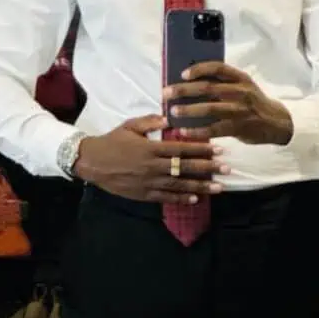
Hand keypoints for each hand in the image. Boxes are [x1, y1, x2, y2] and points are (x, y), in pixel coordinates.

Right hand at [74, 114, 229, 204]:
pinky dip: (182, 198)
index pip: (182, 149)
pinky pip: (166, 197)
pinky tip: (196, 199)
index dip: (202, 149)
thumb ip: (150, 121)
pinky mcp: (144, 194)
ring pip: (180, 185)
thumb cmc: (113, 141)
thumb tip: (170, 119)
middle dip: (208, 168)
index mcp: (152, 148)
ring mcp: (149, 182)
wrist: (92, 162)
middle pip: (186, 168)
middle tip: (227, 169)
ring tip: (219, 187)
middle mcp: (153, 166)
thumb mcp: (130, 126)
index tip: (218, 149)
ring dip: (201, 186)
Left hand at [162, 62, 293, 145]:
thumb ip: (223, 83)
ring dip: (188, 110)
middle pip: (208, 88)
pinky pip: (214, 129)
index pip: (217, 67)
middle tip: (166, 93)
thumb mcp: (243, 86)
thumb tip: (190, 81)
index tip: (182, 74)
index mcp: (240, 78)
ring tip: (172, 112)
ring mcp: (240, 110)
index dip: (199, 69)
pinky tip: (183, 132)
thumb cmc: (252, 102)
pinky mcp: (239, 127)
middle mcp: (240, 91)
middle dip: (184, 90)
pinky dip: (197, 131)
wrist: (276, 122)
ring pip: (209, 108)